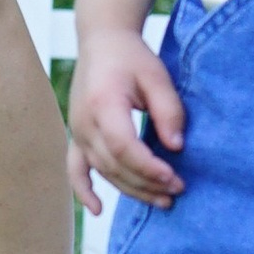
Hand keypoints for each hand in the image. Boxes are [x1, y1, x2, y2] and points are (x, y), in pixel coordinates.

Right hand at [68, 26, 185, 207]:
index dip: (149, 168)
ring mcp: (78, 131)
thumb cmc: (132, 58)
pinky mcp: (77, 136)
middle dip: (148, 183)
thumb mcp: (157, 77)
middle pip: (115, 165)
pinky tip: (97, 210)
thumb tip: (176, 148)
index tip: (175, 178)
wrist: (102, 42)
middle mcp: (85, 122)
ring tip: (163, 200)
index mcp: (103, 104)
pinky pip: (75, 169)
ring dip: (132, 190)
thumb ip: (168, 111)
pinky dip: (83, 191)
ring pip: (103, 172)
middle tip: (178, 190)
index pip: (124, 147)